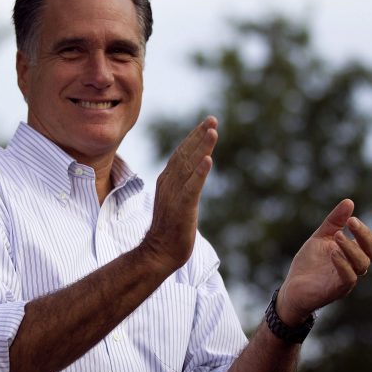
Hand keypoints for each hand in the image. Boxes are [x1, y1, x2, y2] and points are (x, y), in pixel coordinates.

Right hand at [139, 116, 217, 270]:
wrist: (159, 252)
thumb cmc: (170, 228)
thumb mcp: (175, 198)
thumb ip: (182, 183)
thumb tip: (193, 169)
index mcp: (167, 180)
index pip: (181, 153)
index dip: (194, 137)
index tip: (208, 123)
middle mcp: (169, 183)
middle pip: (185, 154)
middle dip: (199, 135)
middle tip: (212, 119)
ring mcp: (174, 194)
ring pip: (189, 167)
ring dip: (201, 147)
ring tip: (213, 131)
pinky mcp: (181, 208)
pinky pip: (191, 188)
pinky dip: (200, 173)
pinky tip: (208, 161)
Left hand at [276, 199, 371, 325]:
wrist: (292, 288)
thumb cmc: (309, 263)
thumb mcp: (321, 237)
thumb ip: (335, 221)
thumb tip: (349, 201)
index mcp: (354, 253)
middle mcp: (355, 266)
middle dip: (364, 235)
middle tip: (352, 221)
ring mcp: (348, 278)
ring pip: (362, 264)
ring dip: (351, 248)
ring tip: (338, 235)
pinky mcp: (337, 290)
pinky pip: (348, 278)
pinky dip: (343, 264)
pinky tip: (333, 253)